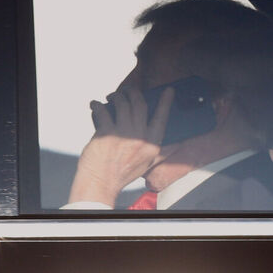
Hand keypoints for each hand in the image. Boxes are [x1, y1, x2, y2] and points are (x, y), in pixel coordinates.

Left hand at [67, 86, 175, 205]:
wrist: (101, 182)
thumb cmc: (122, 174)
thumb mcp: (148, 164)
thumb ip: (161, 152)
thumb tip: (177, 144)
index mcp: (151, 144)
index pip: (161, 118)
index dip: (165, 103)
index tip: (168, 90)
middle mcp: (139, 137)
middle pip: (139, 105)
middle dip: (134, 93)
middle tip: (129, 90)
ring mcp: (122, 134)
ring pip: (122, 104)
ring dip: (117, 96)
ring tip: (113, 96)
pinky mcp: (106, 133)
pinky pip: (103, 111)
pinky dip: (97, 105)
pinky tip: (95, 104)